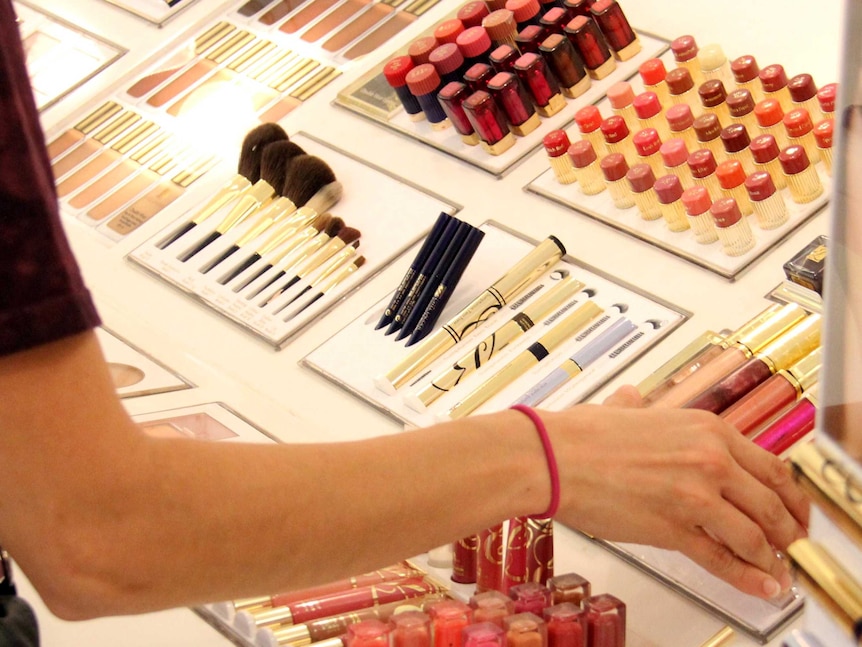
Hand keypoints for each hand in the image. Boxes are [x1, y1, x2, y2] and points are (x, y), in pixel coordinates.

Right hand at [546, 386, 808, 599]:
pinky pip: (722, 559)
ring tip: (775, 570)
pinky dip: (747, 577)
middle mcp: (711, 459)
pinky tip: (759, 585)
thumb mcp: (624, 408)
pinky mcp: (674, 529)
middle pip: (772, 503)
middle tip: (791, 544)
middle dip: (787, 530)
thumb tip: (632, 399)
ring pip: (754, 535)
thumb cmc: (582, 435)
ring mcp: (696, 496)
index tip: (793, 509)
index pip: (771, 466)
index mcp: (707, 429)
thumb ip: (639, 406)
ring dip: (770, 557)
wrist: (553, 458)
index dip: (790, 496)